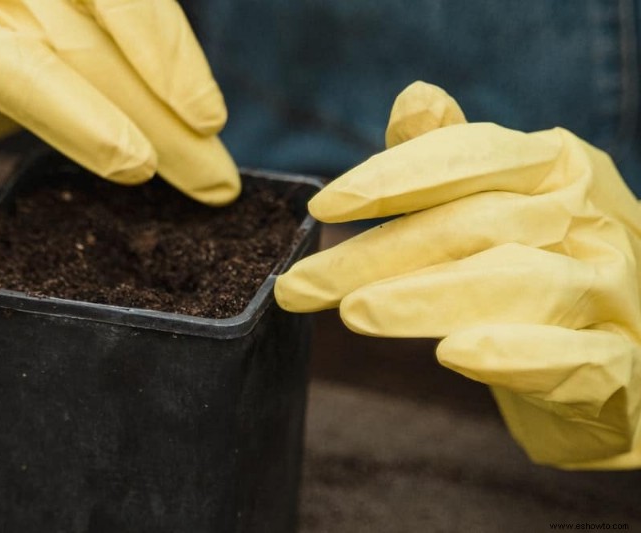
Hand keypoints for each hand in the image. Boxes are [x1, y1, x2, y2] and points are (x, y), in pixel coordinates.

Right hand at [0, 0, 238, 204]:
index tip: (209, 118)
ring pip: (5, 64)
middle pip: (81, 46)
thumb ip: (125, 86)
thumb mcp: (65, 52)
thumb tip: (209, 152)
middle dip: (152, 117)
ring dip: (71, 113)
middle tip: (210, 181)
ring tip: (133, 163)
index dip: (165, 49)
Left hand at [275, 81, 640, 468]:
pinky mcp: (624, 370)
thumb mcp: (505, 204)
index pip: (473, 157)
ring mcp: (614, 293)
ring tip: (355, 313)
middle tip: (299, 286)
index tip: (323, 207)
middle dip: (378, 255)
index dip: (396, 176)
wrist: (626, 357)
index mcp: (559, 170)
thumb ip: (456, 159)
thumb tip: (413, 98)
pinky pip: (579, 362)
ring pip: (522, 284)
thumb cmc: (545, 269)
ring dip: (432, 296)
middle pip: (474, 225)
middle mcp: (591, 219)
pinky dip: (518, 356)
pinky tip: (455, 354)